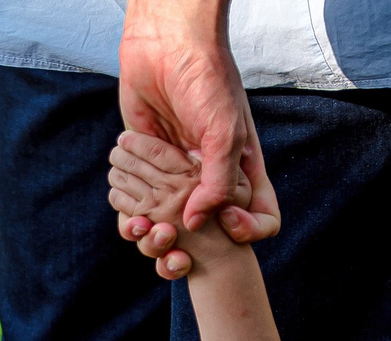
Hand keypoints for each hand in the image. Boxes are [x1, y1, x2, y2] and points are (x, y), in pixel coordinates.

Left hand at [114, 0, 280, 273]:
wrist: (166, 46)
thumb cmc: (206, 82)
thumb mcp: (224, 133)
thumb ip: (218, 183)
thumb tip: (195, 224)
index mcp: (243, 169)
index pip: (261, 216)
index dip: (250, 230)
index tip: (229, 225)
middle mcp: (213, 175)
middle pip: (213, 229)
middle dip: (195, 242)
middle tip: (176, 243)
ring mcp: (179, 173)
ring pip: (173, 221)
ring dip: (158, 234)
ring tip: (147, 231)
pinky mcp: (146, 165)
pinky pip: (139, 204)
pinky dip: (131, 217)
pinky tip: (129, 219)